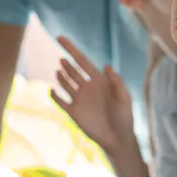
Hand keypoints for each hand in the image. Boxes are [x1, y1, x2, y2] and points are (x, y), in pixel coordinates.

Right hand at [49, 36, 134, 157]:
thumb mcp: (124, 98)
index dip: (72, 49)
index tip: (60, 38)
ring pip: (66, 84)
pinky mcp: (73, 112)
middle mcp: (87, 87)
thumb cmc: (124, 118)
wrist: (118, 138)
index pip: (82, 61)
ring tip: (59, 71)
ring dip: (62, 77)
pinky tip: (52, 90)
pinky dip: (55, 95)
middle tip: (63, 60)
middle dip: (67, 64)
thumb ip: (117, 82)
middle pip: (73, 71)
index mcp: (99, 81)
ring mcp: (79, 99)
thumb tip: (106, 66)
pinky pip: (61, 101)